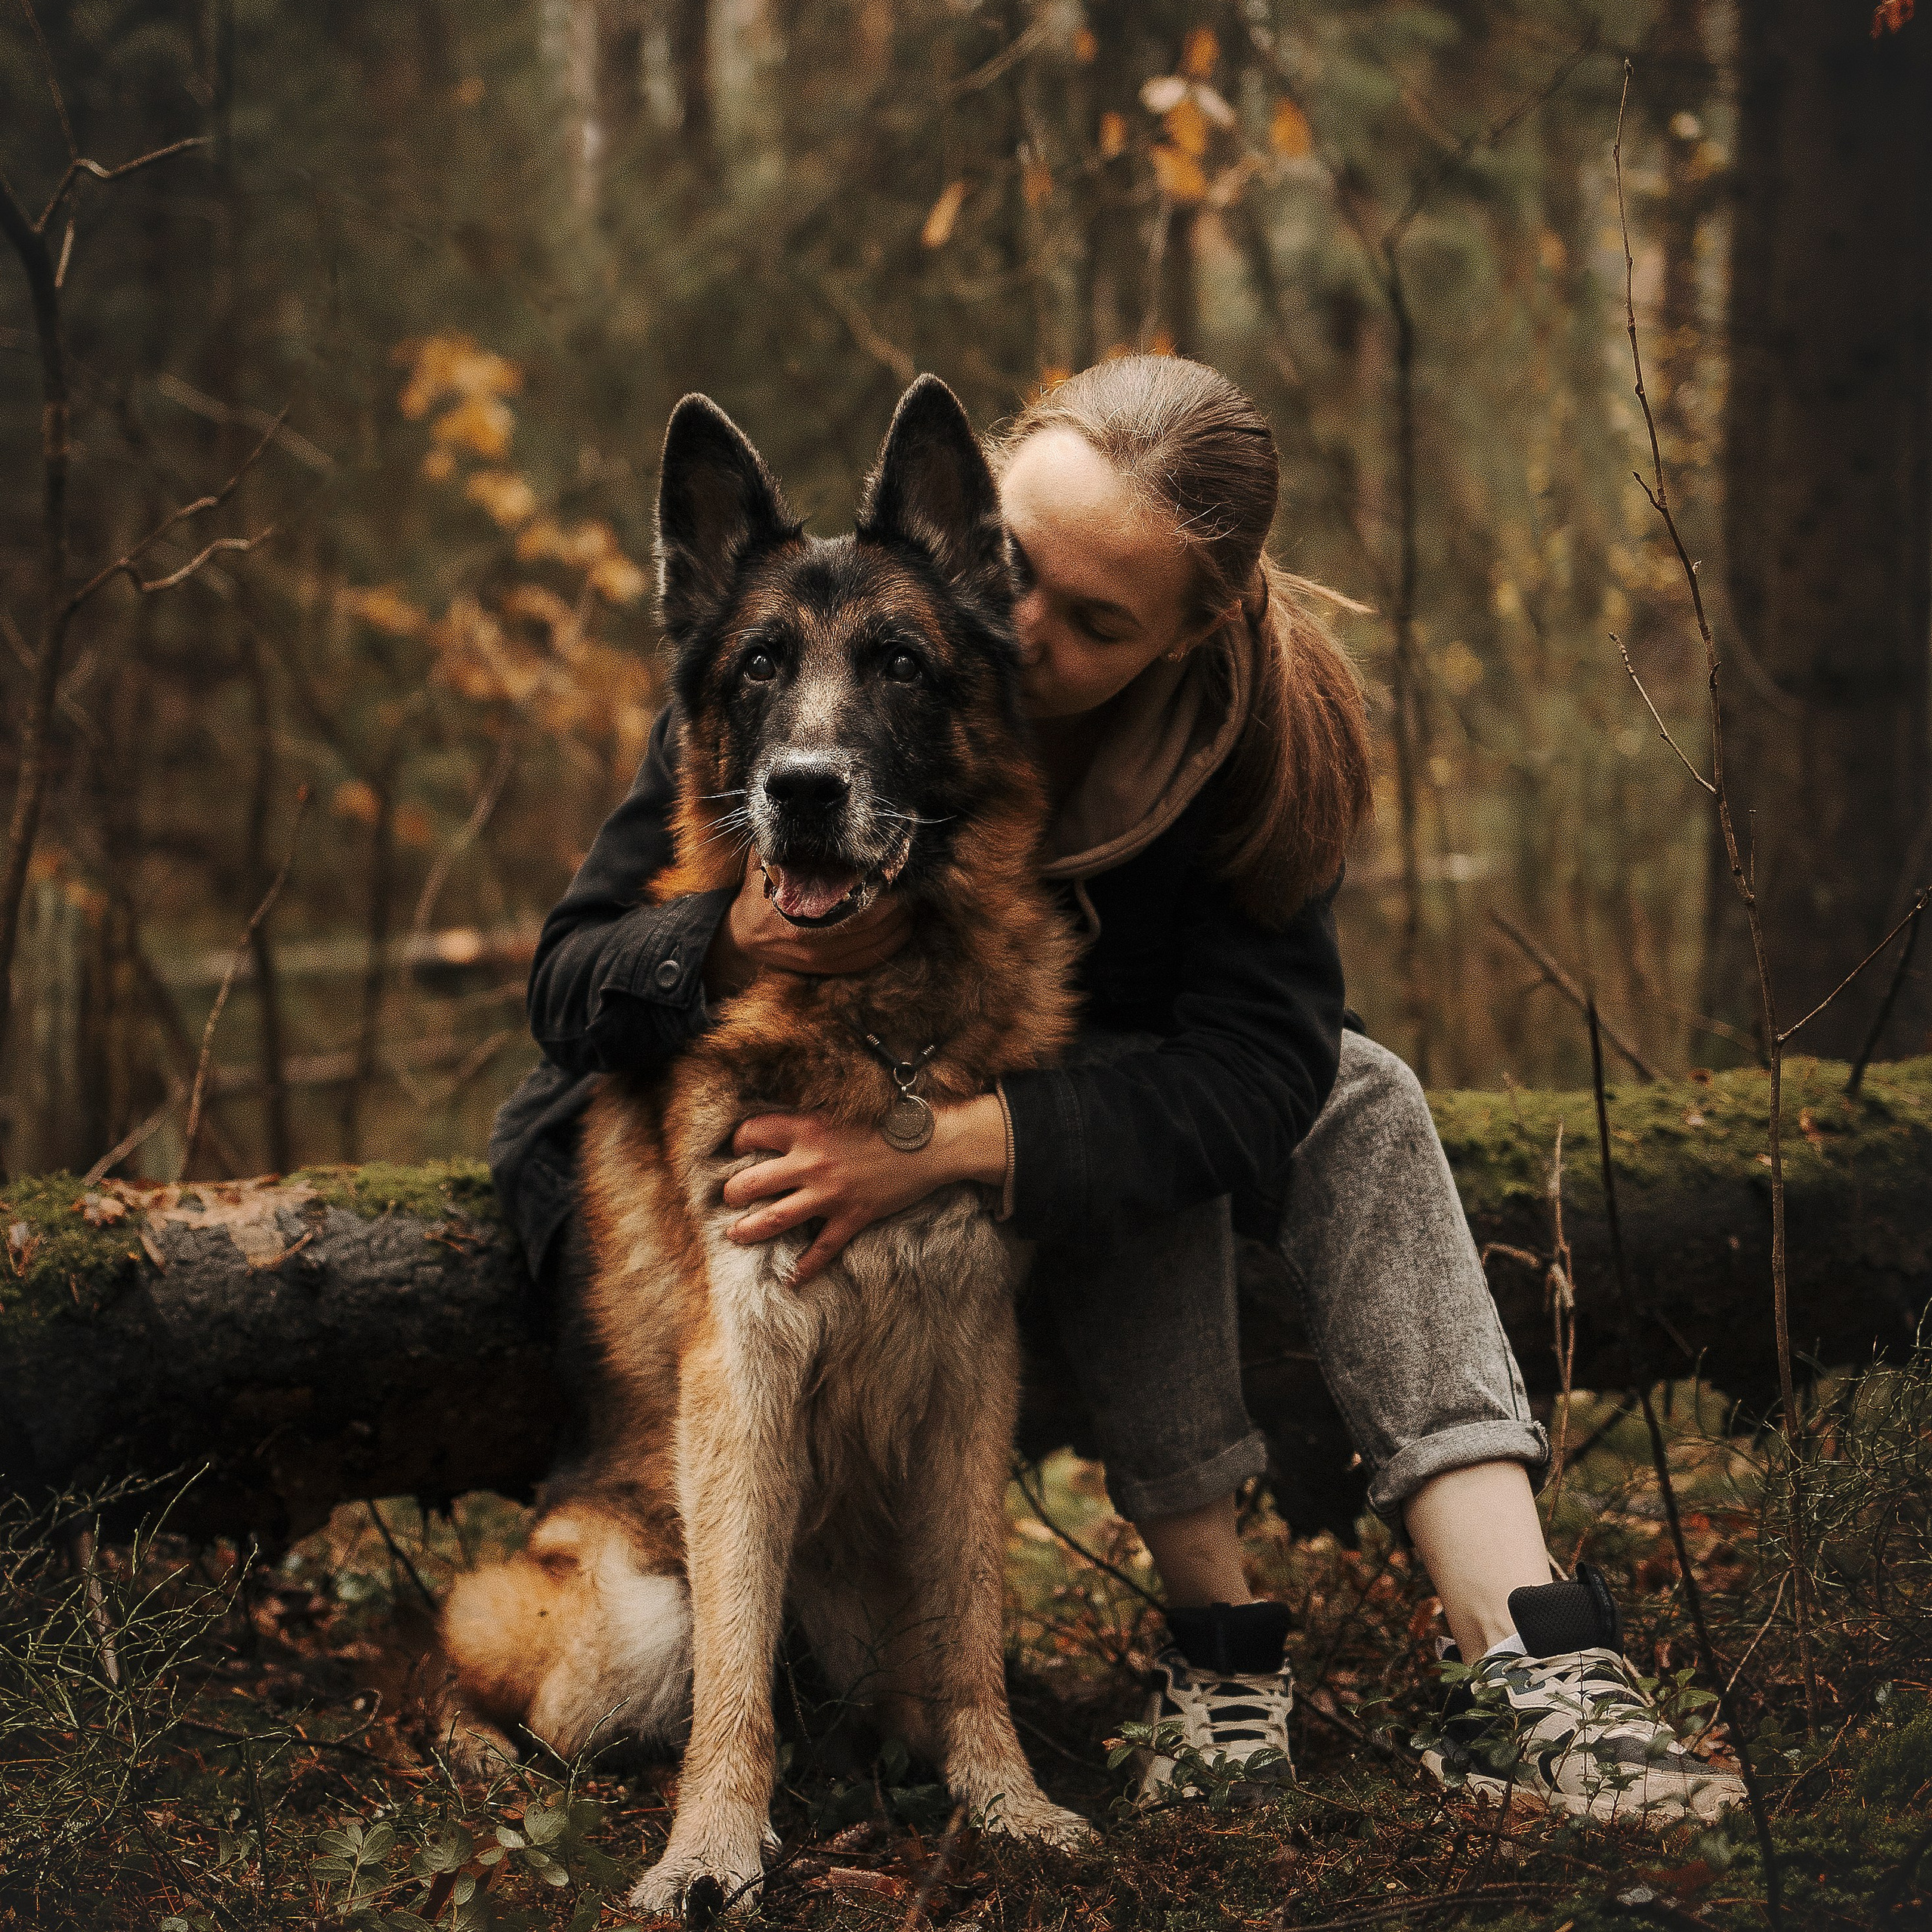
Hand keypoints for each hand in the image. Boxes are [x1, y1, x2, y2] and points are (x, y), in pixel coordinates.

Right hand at [704, 856, 913, 998]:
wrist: (743, 938)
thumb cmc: (759, 892)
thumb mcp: (769, 862)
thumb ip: (793, 847)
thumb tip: (819, 816)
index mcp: (801, 909)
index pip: (857, 895)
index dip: (881, 878)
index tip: (893, 862)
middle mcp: (814, 939)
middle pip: (875, 919)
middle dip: (896, 897)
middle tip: (903, 879)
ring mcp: (825, 958)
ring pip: (881, 938)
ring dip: (900, 917)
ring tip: (904, 897)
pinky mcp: (832, 969)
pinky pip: (875, 956)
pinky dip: (893, 938)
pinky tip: (899, 921)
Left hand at [723, 1092, 1008, 1282]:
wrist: (931, 1143)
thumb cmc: (890, 1120)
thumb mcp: (843, 1110)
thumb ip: (812, 1121)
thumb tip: (786, 1127)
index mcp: (807, 1129)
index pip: (752, 1133)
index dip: (738, 1141)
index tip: (737, 1149)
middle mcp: (811, 1162)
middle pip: (751, 1183)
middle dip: (732, 1194)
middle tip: (729, 1198)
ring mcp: (830, 1194)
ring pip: (773, 1220)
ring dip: (748, 1231)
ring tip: (735, 1235)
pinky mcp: (851, 1217)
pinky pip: (820, 1250)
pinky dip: (804, 1269)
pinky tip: (792, 1280)